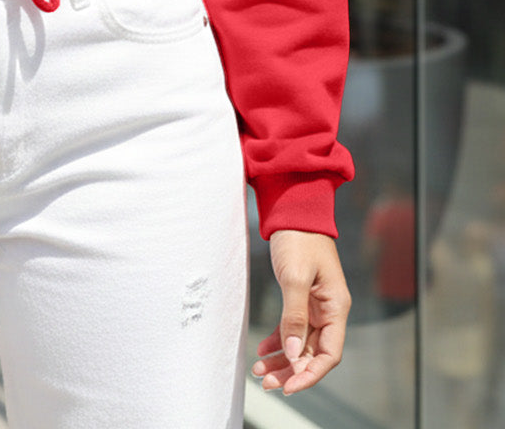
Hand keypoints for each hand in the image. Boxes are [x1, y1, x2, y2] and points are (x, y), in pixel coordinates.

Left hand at [252, 229, 350, 394]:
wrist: (293, 209)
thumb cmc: (299, 237)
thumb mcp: (294, 276)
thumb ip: (294, 315)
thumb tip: (293, 353)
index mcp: (336, 306)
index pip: (329, 353)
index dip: (310, 374)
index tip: (289, 387)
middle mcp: (329, 309)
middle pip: (313, 352)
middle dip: (291, 371)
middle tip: (267, 383)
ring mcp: (316, 304)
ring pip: (300, 342)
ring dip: (283, 359)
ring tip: (260, 371)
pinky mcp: (302, 297)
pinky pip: (293, 327)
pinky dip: (279, 340)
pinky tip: (263, 350)